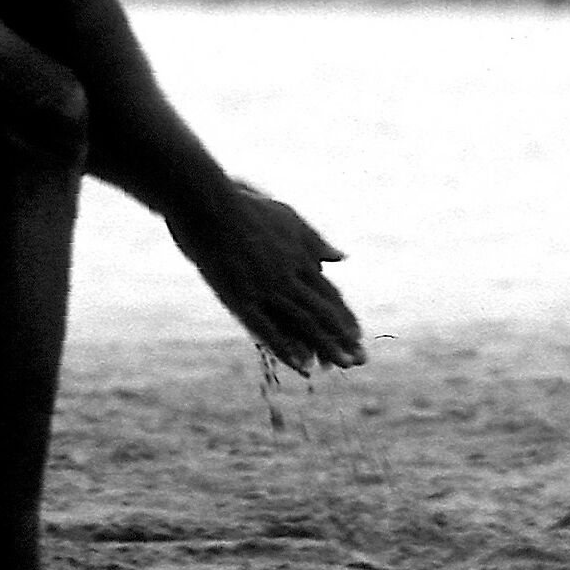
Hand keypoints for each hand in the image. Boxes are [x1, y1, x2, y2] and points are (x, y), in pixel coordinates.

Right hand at [167, 181, 365, 373]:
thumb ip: (315, 242)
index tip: (358, 337)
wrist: (209, 203)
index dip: (343, 317)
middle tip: (360, 360)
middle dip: (342, 337)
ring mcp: (266, 288)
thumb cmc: (245, 207)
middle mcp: (289, 275)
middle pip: (321, 311)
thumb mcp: (289, 219)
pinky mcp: (241, 297)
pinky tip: (301, 364)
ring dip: (324, 345)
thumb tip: (341, 257)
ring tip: (342, 366)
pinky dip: (286, 347)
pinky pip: (267, 328)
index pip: (329, 294)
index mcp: (300, 258)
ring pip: (302, 321)